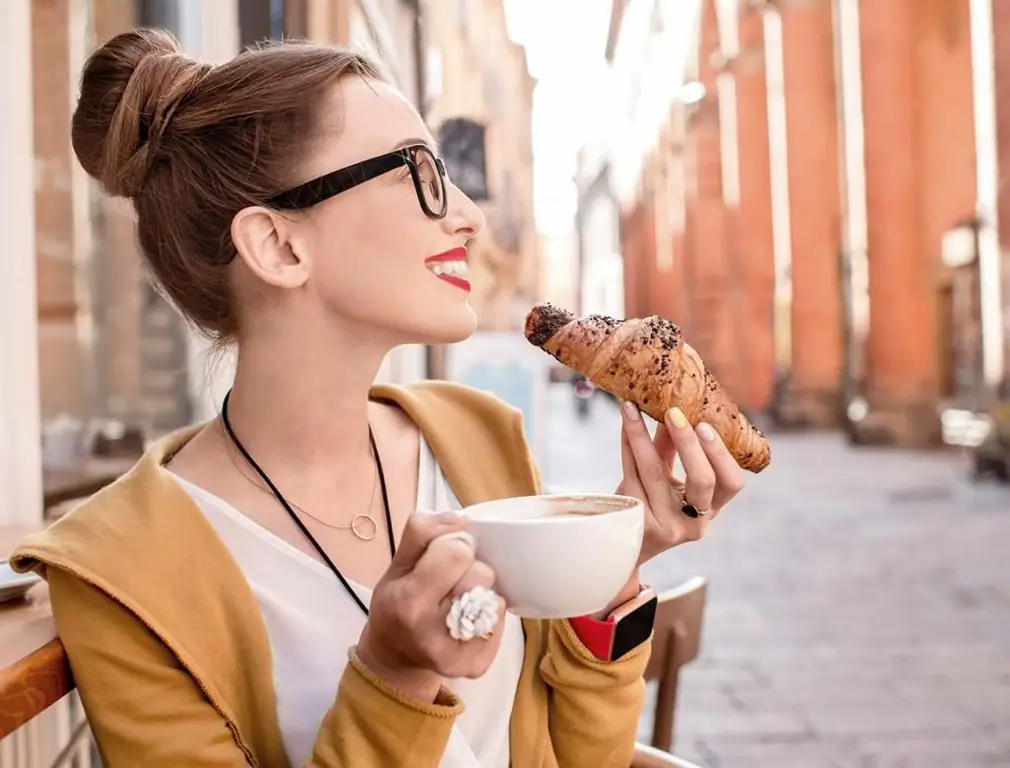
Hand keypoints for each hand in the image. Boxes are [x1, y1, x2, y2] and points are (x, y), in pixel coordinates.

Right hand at [356, 511, 505, 701]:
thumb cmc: (395, 604)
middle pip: (482, 574)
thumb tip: (460, 518)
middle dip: (470, 569)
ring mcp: (455, 654)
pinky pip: (501, 621)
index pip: (457, 552)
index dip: (454, 545)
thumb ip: (421, 532)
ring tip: (461, 599)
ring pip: (496, 598)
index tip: (443, 555)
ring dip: (482, 592)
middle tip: (451, 581)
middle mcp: (430, 632)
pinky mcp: (475, 667)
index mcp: (408, 600)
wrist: (394, 659)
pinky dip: (489, 615)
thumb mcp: (396, 564)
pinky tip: (469, 619)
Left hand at [618, 401, 744, 564]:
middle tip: (673, 412)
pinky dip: (627, 446)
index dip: (720, 453)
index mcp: (711, 510)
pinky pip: (631, 475)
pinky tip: (624, 426)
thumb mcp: (667, 479)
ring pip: (656, 473)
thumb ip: (671, 448)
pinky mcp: (637, 522)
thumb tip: (672, 406)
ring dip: (642, 435)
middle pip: (702, 480)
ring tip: (632, 408)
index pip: (732, 483)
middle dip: (688, 442)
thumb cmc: (649, 502)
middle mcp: (694, 523)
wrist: (621, 542)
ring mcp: (666, 526)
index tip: (704, 424)